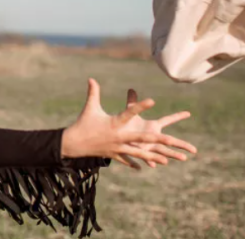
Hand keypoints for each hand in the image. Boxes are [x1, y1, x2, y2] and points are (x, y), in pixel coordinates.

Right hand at [61, 78, 196, 169]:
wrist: (74, 143)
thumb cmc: (84, 122)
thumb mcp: (90, 108)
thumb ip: (93, 93)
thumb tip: (91, 78)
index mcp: (114, 123)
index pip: (129, 113)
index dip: (140, 106)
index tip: (153, 100)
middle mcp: (118, 137)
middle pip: (141, 138)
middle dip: (156, 140)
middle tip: (170, 139)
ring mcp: (118, 148)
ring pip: (138, 153)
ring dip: (152, 156)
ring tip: (166, 160)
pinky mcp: (115, 154)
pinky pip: (128, 159)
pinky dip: (136, 162)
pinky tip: (147, 166)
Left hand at [120, 89, 191, 168]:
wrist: (117, 135)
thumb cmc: (125, 123)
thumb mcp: (129, 111)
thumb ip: (132, 101)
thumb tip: (131, 88)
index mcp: (153, 126)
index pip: (167, 120)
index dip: (177, 116)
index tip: (188, 113)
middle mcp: (154, 137)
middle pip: (171, 140)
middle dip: (182, 144)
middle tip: (194, 150)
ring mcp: (149, 145)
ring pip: (163, 151)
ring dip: (173, 154)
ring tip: (184, 158)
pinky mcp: (142, 152)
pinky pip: (148, 158)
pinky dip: (152, 161)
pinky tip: (156, 165)